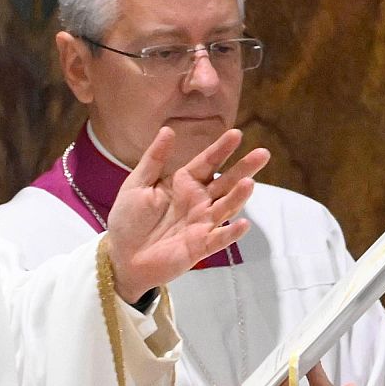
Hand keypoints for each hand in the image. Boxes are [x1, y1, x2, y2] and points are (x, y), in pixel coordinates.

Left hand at [106, 128, 269, 302]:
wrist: (121, 256)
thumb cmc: (129, 219)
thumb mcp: (137, 184)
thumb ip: (154, 159)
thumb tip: (168, 129)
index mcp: (184, 183)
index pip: (207, 162)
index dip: (221, 149)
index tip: (236, 134)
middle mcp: (198, 201)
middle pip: (225, 182)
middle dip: (243, 168)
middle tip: (262, 154)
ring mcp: (202, 224)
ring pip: (226, 207)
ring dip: (238, 196)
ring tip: (249, 183)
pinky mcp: (200, 246)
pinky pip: (218, 239)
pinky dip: (231, 233)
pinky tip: (243, 224)